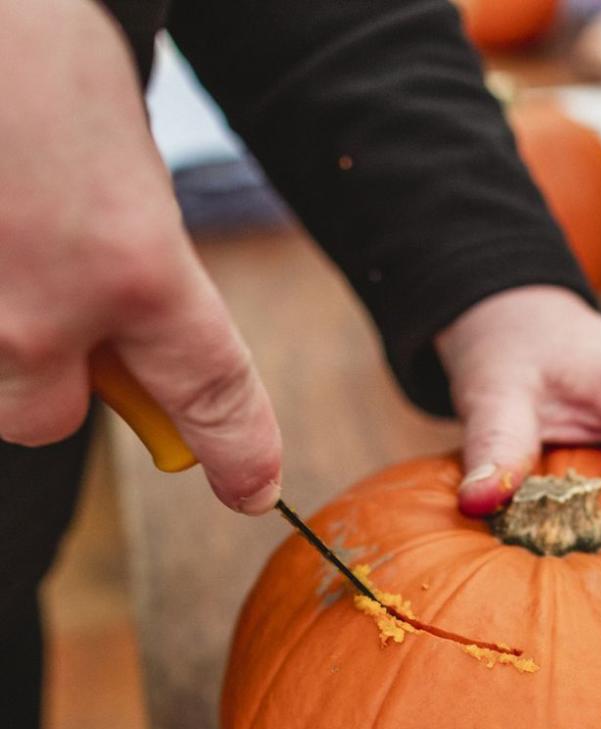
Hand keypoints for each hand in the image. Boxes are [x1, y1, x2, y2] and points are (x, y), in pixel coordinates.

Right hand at [0, 0, 280, 512]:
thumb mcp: (120, 151)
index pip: (208, 391)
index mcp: (133, 264)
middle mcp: (37, 309)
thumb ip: (141, 262)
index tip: (251, 486)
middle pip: (47, 420)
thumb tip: (143, 333)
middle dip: (56, 381)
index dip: (236, 448)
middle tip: (52, 303)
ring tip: (6, 230)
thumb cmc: (34, 42)